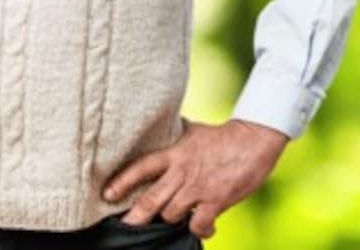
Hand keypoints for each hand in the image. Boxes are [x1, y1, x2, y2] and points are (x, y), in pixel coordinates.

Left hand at [102, 117, 288, 239]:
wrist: (252, 141)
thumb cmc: (219, 136)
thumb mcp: (190, 132)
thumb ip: (173, 137)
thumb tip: (157, 128)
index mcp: (174, 153)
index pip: (141, 167)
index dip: (122, 181)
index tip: (107, 194)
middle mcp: (182, 172)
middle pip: (151, 198)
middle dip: (135, 216)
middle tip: (124, 227)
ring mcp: (198, 188)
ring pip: (171, 214)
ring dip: (169, 219)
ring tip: (170, 220)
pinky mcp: (216, 201)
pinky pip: (199, 225)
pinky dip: (200, 230)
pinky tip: (203, 227)